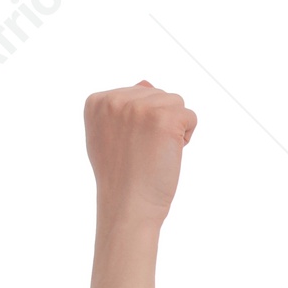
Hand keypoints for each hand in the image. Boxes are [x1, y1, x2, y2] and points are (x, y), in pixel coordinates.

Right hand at [83, 79, 196, 224]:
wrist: (127, 205)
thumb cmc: (121, 178)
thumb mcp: (108, 137)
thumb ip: (122, 109)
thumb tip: (146, 82)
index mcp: (97, 101)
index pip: (137, 94)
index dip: (142, 123)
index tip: (129, 147)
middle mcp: (116, 99)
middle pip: (157, 95)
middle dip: (159, 123)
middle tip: (143, 152)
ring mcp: (139, 106)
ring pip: (175, 103)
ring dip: (173, 129)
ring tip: (155, 153)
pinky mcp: (164, 118)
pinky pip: (190, 116)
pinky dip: (186, 137)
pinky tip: (168, 154)